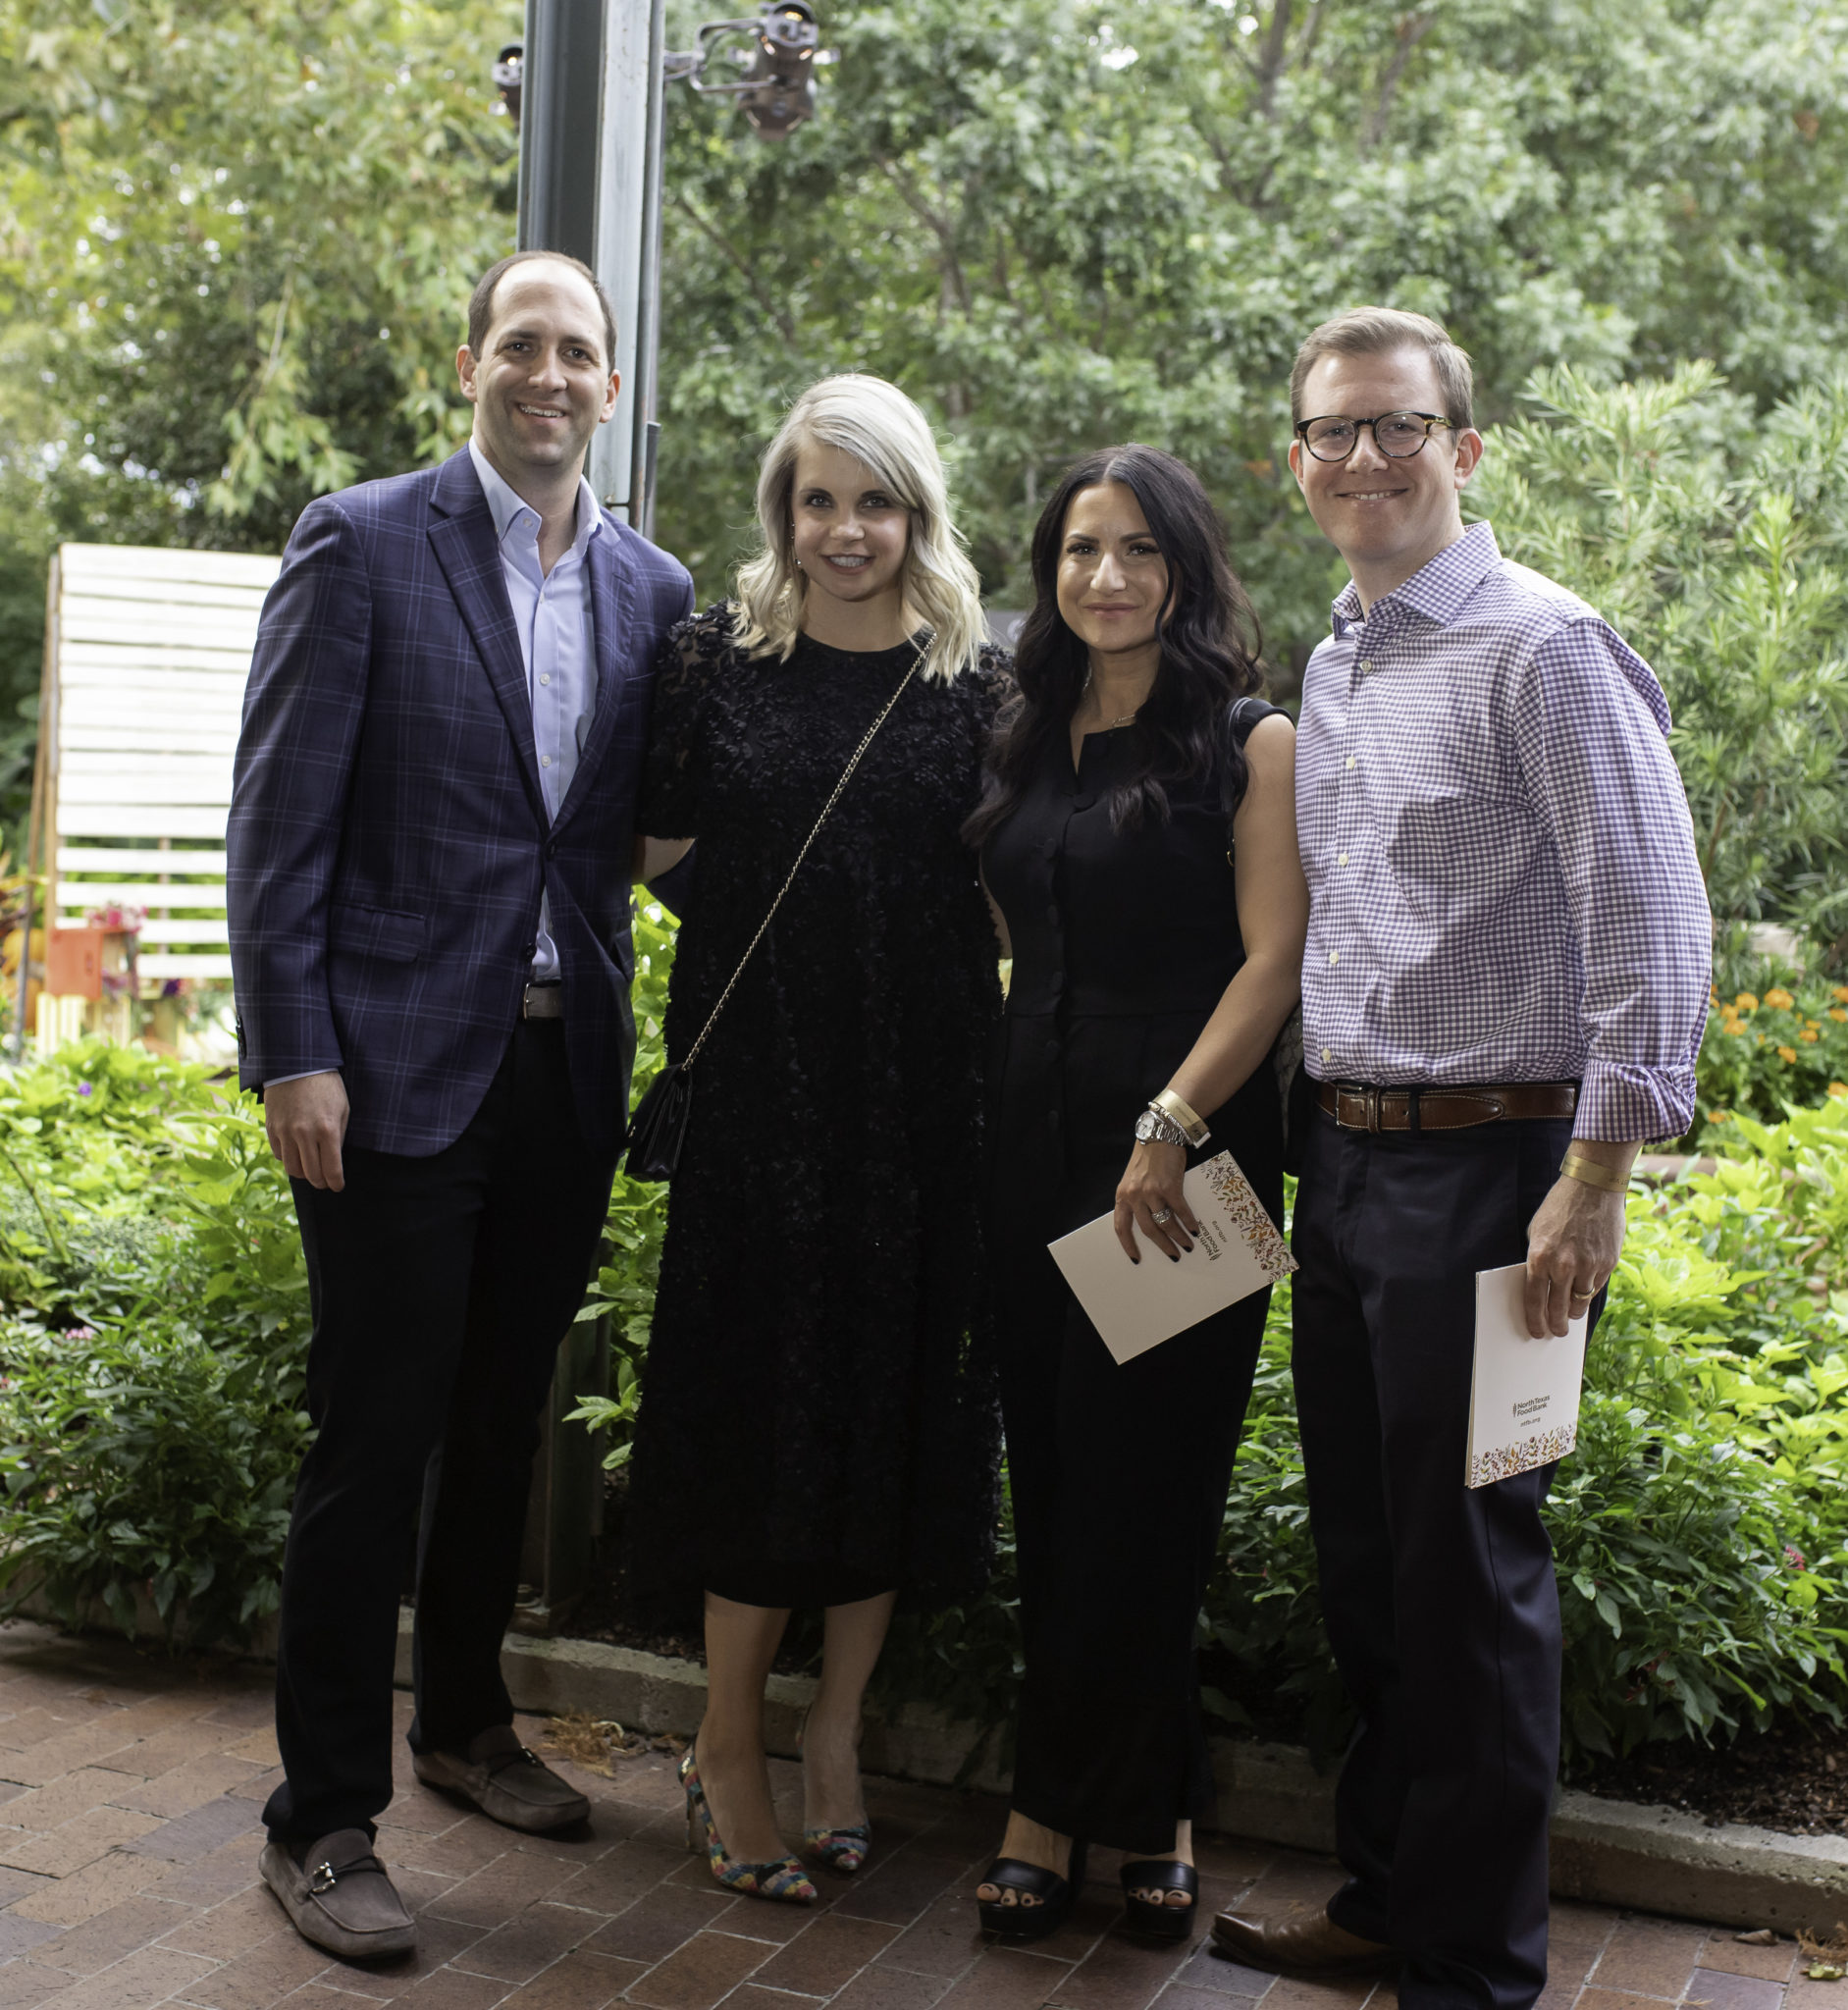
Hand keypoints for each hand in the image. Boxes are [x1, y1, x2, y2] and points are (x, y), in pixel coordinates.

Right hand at [264, 1072, 350, 1192]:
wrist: (297, 1065)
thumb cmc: (326, 1086)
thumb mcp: (342, 1109)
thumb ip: (339, 1135)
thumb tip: (335, 1159)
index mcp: (327, 1130)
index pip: (332, 1169)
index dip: (336, 1182)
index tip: (338, 1186)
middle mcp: (305, 1134)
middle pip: (311, 1174)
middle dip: (321, 1182)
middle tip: (325, 1182)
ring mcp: (285, 1132)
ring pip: (292, 1168)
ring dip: (303, 1174)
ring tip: (311, 1171)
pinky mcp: (272, 1128)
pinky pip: (279, 1154)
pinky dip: (288, 1159)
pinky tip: (296, 1154)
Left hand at [1114, 1140, 1197, 1263]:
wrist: (1160, 1133)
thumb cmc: (1148, 1155)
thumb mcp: (1134, 1179)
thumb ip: (1137, 1198)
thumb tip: (1151, 1222)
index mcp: (1122, 1195)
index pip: (1121, 1226)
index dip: (1128, 1245)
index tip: (1136, 1258)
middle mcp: (1134, 1195)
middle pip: (1147, 1230)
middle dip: (1161, 1246)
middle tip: (1173, 1256)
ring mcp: (1151, 1191)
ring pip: (1164, 1224)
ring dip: (1178, 1237)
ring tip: (1187, 1245)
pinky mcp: (1169, 1187)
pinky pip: (1180, 1211)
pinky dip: (1188, 1222)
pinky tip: (1194, 1229)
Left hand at [1523, 1174, 1624, 1337]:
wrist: (1592, 1187)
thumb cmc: (1560, 1208)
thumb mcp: (1537, 1232)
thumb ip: (1538, 1260)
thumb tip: (1540, 1287)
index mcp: (1540, 1257)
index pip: (1534, 1300)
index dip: (1535, 1320)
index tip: (1537, 1331)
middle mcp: (1563, 1265)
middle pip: (1558, 1309)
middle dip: (1556, 1325)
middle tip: (1556, 1331)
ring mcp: (1588, 1266)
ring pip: (1580, 1303)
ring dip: (1574, 1312)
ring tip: (1570, 1316)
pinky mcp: (1608, 1263)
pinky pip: (1595, 1288)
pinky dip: (1588, 1294)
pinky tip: (1583, 1295)